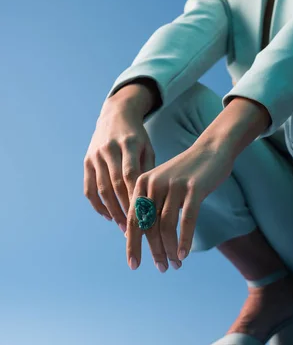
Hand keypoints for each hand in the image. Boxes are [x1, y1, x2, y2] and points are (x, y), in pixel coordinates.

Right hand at [83, 96, 155, 234]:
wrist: (115, 114)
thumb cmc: (137, 136)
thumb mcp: (147, 147)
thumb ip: (148, 170)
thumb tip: (154, 200)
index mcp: (128, 144)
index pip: (130, 175)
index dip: (136, 196)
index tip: (146, 216)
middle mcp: (109, 149)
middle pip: (115, 184)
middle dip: (125, 209)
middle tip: (136, 229)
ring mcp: (95, 155)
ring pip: (102, 189)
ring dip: (112, 211)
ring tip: (124, 227)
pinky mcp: (86, 161)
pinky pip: (89, 188)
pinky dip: (97, 205)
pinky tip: (108, 216)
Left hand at [126, 141, 234, 271]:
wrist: (211, 150)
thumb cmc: (186, 173)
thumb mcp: (162, 184)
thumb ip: (150, 205)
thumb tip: (137, 235)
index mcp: (142, 183)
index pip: (134, 220)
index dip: (132, 244)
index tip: (134, 265)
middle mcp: (154, 184)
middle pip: (149, 226)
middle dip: (154, 251)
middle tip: (162, 268)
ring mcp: (174, 185)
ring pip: (166, 226)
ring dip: (169, 249)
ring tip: (175, 264)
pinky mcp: (194, 188)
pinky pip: (187, 220)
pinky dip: (184, 240)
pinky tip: (184, 254)